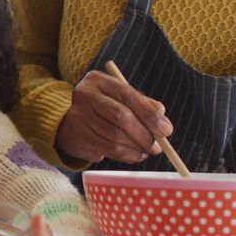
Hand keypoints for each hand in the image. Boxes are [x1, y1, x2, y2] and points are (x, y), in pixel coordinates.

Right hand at [55, 70, 172, 162]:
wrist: (69, 123)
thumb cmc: (102, 109)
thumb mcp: (121, 99)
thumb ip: (143, 105)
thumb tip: (162, 119)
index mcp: (97, 80)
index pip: (127, 95)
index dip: (149, 114)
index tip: (166, 130)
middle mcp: (84, 95)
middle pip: (120, 116)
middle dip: (144, 134)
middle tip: (158, 146)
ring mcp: (77, 116)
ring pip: (114, 137)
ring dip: (136, 148)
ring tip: (146, 151)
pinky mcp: (76, 136)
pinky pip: (107, 150)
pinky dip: (126, 155)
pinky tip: (134, 154)